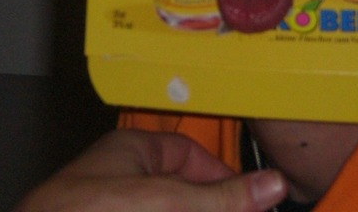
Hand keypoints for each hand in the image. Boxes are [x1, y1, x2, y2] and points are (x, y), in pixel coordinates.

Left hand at [13, 129, 286, 211]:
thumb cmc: (87, 210)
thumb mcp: (166, 201)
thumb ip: (219, 197)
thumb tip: (271, 184)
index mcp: (133, 150)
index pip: (190, 154)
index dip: (222, 178)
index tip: (252, 200)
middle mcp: (122, 178)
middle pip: (181, 189)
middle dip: (209, 203)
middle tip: (238, 211)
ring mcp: (113, 203)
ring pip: (165, 204)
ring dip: (193, 207)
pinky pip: (143, 208)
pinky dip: (166, 209)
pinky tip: (175, 211)